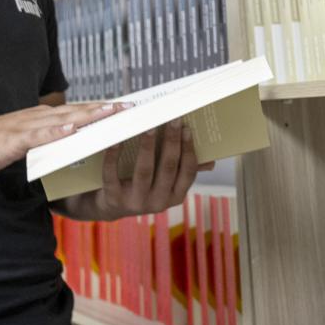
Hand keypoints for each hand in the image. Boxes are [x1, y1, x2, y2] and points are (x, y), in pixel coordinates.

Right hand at [0, 102, 124, 177]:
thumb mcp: (26, 142)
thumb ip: (47, 140)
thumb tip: (68, 143)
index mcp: (42, 117)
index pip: (78, 112)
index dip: (102, 109)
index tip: (126, 108)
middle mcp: (39, 116)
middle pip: (78, 110)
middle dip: (106, 109)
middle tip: (132, 107)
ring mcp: (28, 126)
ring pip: (65, 118)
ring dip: (89, 115)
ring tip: (112, 112)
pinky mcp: (16, 139)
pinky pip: (40, 135)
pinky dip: (57, 131)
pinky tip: (73, 130)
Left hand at [78, 118, 215, 220]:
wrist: (112, 206)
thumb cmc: (143, 185)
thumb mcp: (165, 182)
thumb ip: (183, 169)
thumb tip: (211, 160)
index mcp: (176, 195)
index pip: (188, 172)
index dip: (188, 149)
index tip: (187, 128)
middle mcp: (159, 202)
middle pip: (168, 168)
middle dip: (171, 142)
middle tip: (171, 119)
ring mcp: (136, 202)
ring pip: (144, 171)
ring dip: (147, 146)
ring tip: (148, 126)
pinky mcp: (114, 198)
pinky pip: (113, 175)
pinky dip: (114, 156)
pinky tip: (117, 140)